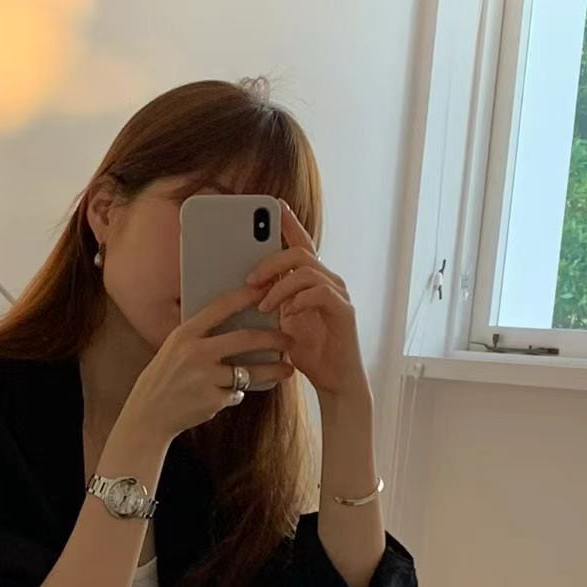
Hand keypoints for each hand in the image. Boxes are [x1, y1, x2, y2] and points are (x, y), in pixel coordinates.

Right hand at [119, 285, 294, 442]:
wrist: (148, 414)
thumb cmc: (165, 377)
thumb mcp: (176, 349)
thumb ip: (202, 336)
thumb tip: (240, 323)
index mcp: (185, 334)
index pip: (221, 307)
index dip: (247, 296)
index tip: (269, 289)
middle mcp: (195, 353)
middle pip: (245, 339)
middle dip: (273, 338)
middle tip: (290, 339)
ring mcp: (205, 378)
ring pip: (249, 372)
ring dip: (273, 371)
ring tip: (288, 370)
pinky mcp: (212, 401)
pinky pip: (236, 394)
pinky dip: (236, 394)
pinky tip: (228, 395)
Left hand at [248, 202, 369, 405]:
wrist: (334, 381)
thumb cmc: (308, 353)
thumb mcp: (279, 324)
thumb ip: (269, 303)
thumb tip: (242, 291)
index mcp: (311, 281)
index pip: (300, 244)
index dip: (289, 223)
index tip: (275, 205)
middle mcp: (327, 281)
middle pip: (300, 252)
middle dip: (271, 262)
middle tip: (249, 280)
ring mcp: (337, 294)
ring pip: (308, 270)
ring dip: (280, 286)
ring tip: (264, 305)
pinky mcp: (344, 311)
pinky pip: (320, 293)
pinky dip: (299, 301)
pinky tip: (287, 315)